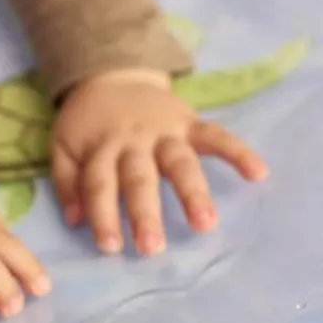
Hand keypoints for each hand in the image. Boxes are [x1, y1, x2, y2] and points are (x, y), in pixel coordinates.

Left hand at [52, 69, 267, 255]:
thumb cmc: (87, 122)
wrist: (110, 74)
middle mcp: (134, 141)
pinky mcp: (190, 122)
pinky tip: (259, 173)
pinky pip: (216, 136)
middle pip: (140, 179)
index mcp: (101, 148)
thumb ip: (67, 181)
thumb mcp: (63, 144)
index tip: (111, 247)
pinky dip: (238, 152)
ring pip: (180, 162)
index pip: (100, 184)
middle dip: (146, 214)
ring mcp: (164, 131)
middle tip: (152, 249)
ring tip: (206, 224)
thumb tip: (75, 220)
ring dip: (193, 192)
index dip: (103, 215)